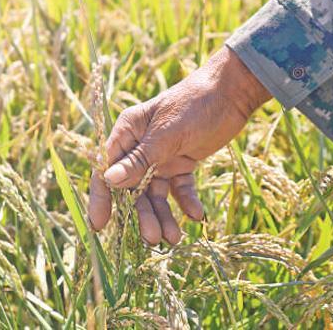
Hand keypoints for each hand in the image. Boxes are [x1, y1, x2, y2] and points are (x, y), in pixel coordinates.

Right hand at [88, 46, 270, 244]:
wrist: (231, 93)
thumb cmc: (194, 105)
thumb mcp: (166, 133)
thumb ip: (139, 159)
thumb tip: (109, 179)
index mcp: (128, 134)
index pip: (108, 170)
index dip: (102, 198)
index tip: (101, 226)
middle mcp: (140, 148)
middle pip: (133, 188)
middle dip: (142, 214)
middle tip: (153, 238)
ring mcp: (161, 158)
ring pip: (155, 193)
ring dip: (164, 215)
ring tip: (174, 238)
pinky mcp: (182, 164)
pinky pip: (179, 189)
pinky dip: (186, 202)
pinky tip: (196, 214)